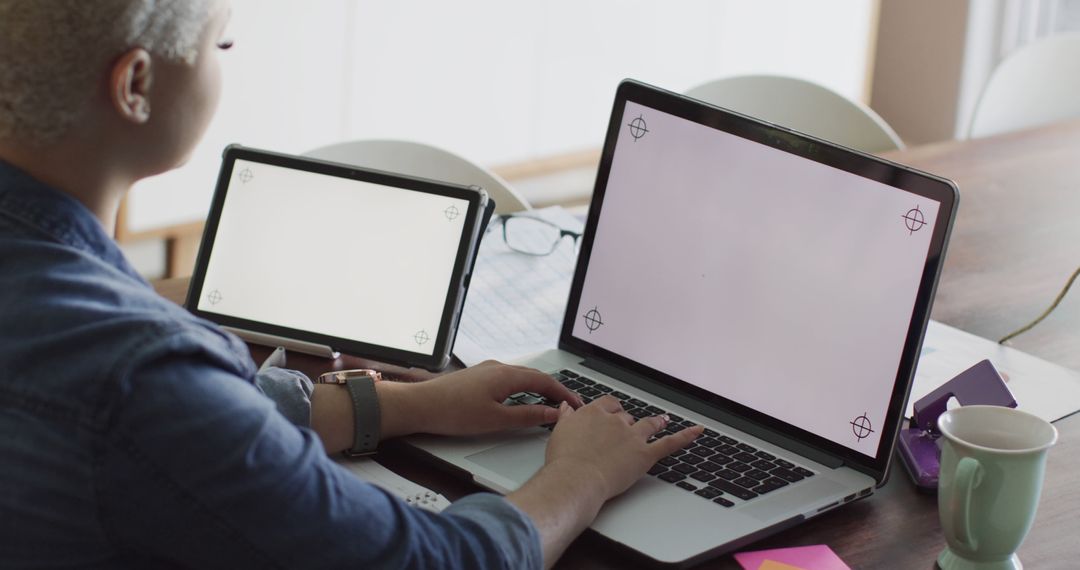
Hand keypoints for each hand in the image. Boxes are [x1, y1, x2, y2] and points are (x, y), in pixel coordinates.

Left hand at [378, 360, 583, 438]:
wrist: (420, 405)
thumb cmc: (453, 412)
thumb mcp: (496, 420)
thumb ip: (528, 417)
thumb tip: (552, 414)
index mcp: (507, 375)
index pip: (546, 382)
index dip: (565, 393)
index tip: (578, 405)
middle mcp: (499, 367)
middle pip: (535, 376)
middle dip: (554, 390)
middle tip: (568, 405)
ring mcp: (487, 370)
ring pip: (521, 377)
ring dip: (538, 389)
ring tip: (549, 404)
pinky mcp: (478, 376)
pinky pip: (508, 379)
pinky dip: (522, 389)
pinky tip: (520, 400)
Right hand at [545, 395, 702, 499]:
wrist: (576, 478)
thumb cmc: (564, 461)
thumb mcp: (559, 432)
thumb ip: (566, 417)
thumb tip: (567, 407)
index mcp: (594, 413)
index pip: (608, 404)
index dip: (611, 410)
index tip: (611, 414)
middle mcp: (615, 421)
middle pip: (627, 416)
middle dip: (629, 423)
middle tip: (627, 432)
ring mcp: (633, 436)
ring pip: (648, 425)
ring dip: (656, 422)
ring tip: (662, 421)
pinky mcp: (645, 454)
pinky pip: (669, 443)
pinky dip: (685, 436)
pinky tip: (697, 431)